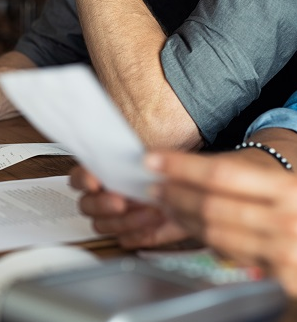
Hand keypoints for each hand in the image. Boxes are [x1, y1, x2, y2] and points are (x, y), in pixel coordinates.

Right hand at [70, 166, 188, 248]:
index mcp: (102, 174)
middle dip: (102, 204)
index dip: (83, 180)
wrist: (190, 192)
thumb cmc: (168, 173)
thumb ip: (143, 158)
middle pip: (86, 206)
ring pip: (102, 226)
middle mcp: (103, 197)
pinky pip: (124, 240)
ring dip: (125, 220)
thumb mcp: (157, 158)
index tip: (95, 182)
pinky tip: (153, 225)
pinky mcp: (130, 235)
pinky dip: (138, 234)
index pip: (79, 177)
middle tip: (121, 202)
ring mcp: (114, 218)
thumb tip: (140, 160)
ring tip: (150, 211)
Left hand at [146, 151, 296, 295]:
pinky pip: (226, 254)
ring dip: (182, 218)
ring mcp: (284, 251)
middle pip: (211, 206)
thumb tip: (175, 168)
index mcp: (285, 188)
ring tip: (167, 206)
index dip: (180, 167)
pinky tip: (191, 226)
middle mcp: (287, 220)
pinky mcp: (278, 275)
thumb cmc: (288, 192)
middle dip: (175, 195)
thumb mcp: (269, 173)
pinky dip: (203, 238)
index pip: (220, 174)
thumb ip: (229, 171)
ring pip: (213, 233)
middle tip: (154, 187)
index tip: (152, 161)